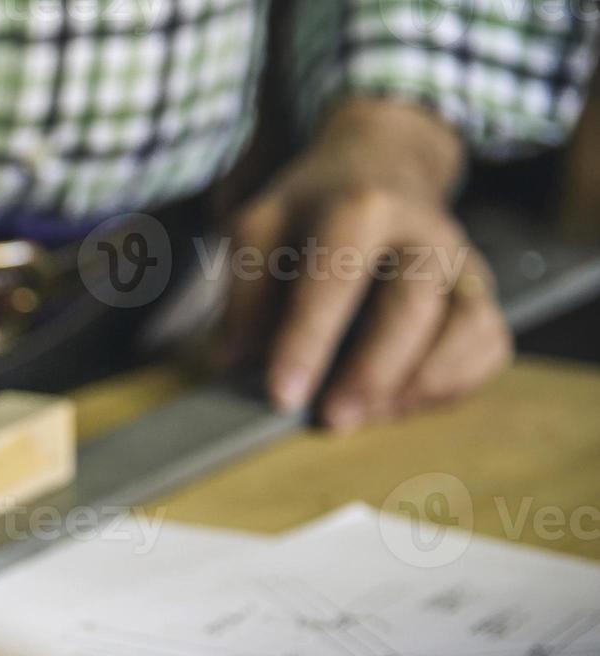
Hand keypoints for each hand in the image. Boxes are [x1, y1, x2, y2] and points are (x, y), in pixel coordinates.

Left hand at [215, 99, 509, 431]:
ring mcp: (462, 264)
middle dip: (372, 372)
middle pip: (412, 308)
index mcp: (360, 210)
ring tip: (369, 414)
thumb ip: (246, 291)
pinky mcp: (482, 292)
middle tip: (333, 419)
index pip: (334, 280)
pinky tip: (405, 401)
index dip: (307, 342)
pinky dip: (454, 383)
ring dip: (420, 385)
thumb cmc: (312, 210)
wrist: (381, 165)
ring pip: (467, 329)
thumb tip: (236, 360)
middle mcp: (424, 234)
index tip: (282, 396)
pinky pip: (489, 345)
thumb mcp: (261, 228)